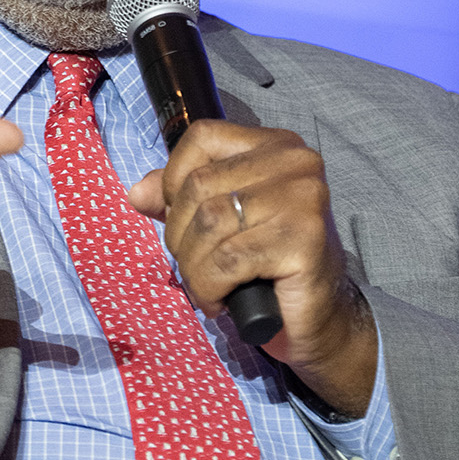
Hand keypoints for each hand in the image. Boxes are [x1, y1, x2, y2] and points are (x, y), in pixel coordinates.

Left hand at [128, 120, 376, 414]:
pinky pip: (227, 259)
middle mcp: (295, 161)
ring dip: (193, 267)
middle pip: (199, 184)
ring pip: (208, 222)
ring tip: (209, 288)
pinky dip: (209, 287)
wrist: (320, 321)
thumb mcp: (220, 224)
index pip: (202, 137)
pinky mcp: (304, 239)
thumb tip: (138, 192)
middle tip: (196, 268)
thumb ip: (180, 200)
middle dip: (180, 235)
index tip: (182, 222)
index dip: (173, 180)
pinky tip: (222, 301)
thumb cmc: (267, 269)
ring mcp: (303, 197)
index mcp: (275, 145)